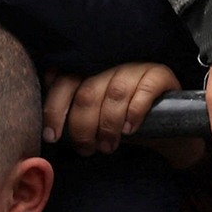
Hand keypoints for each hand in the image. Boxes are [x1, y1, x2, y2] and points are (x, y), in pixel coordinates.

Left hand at [46, 62, 175, 154]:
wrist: (165, 129)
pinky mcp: (159, 74)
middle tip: (85, 149)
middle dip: (82, 126)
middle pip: (88, 91)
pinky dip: (133, 113)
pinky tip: (129, 130)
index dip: (55, 109)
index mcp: (88, 69)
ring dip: (108, 125)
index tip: (52, 136)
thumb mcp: (93, 119)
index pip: (64, 82)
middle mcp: (110, 63)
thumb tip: (46, 124)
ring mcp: (135, 66)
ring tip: (107, 146)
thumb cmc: (121, 122)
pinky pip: (144, 91)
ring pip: (114, 93)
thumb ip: (70, 113)